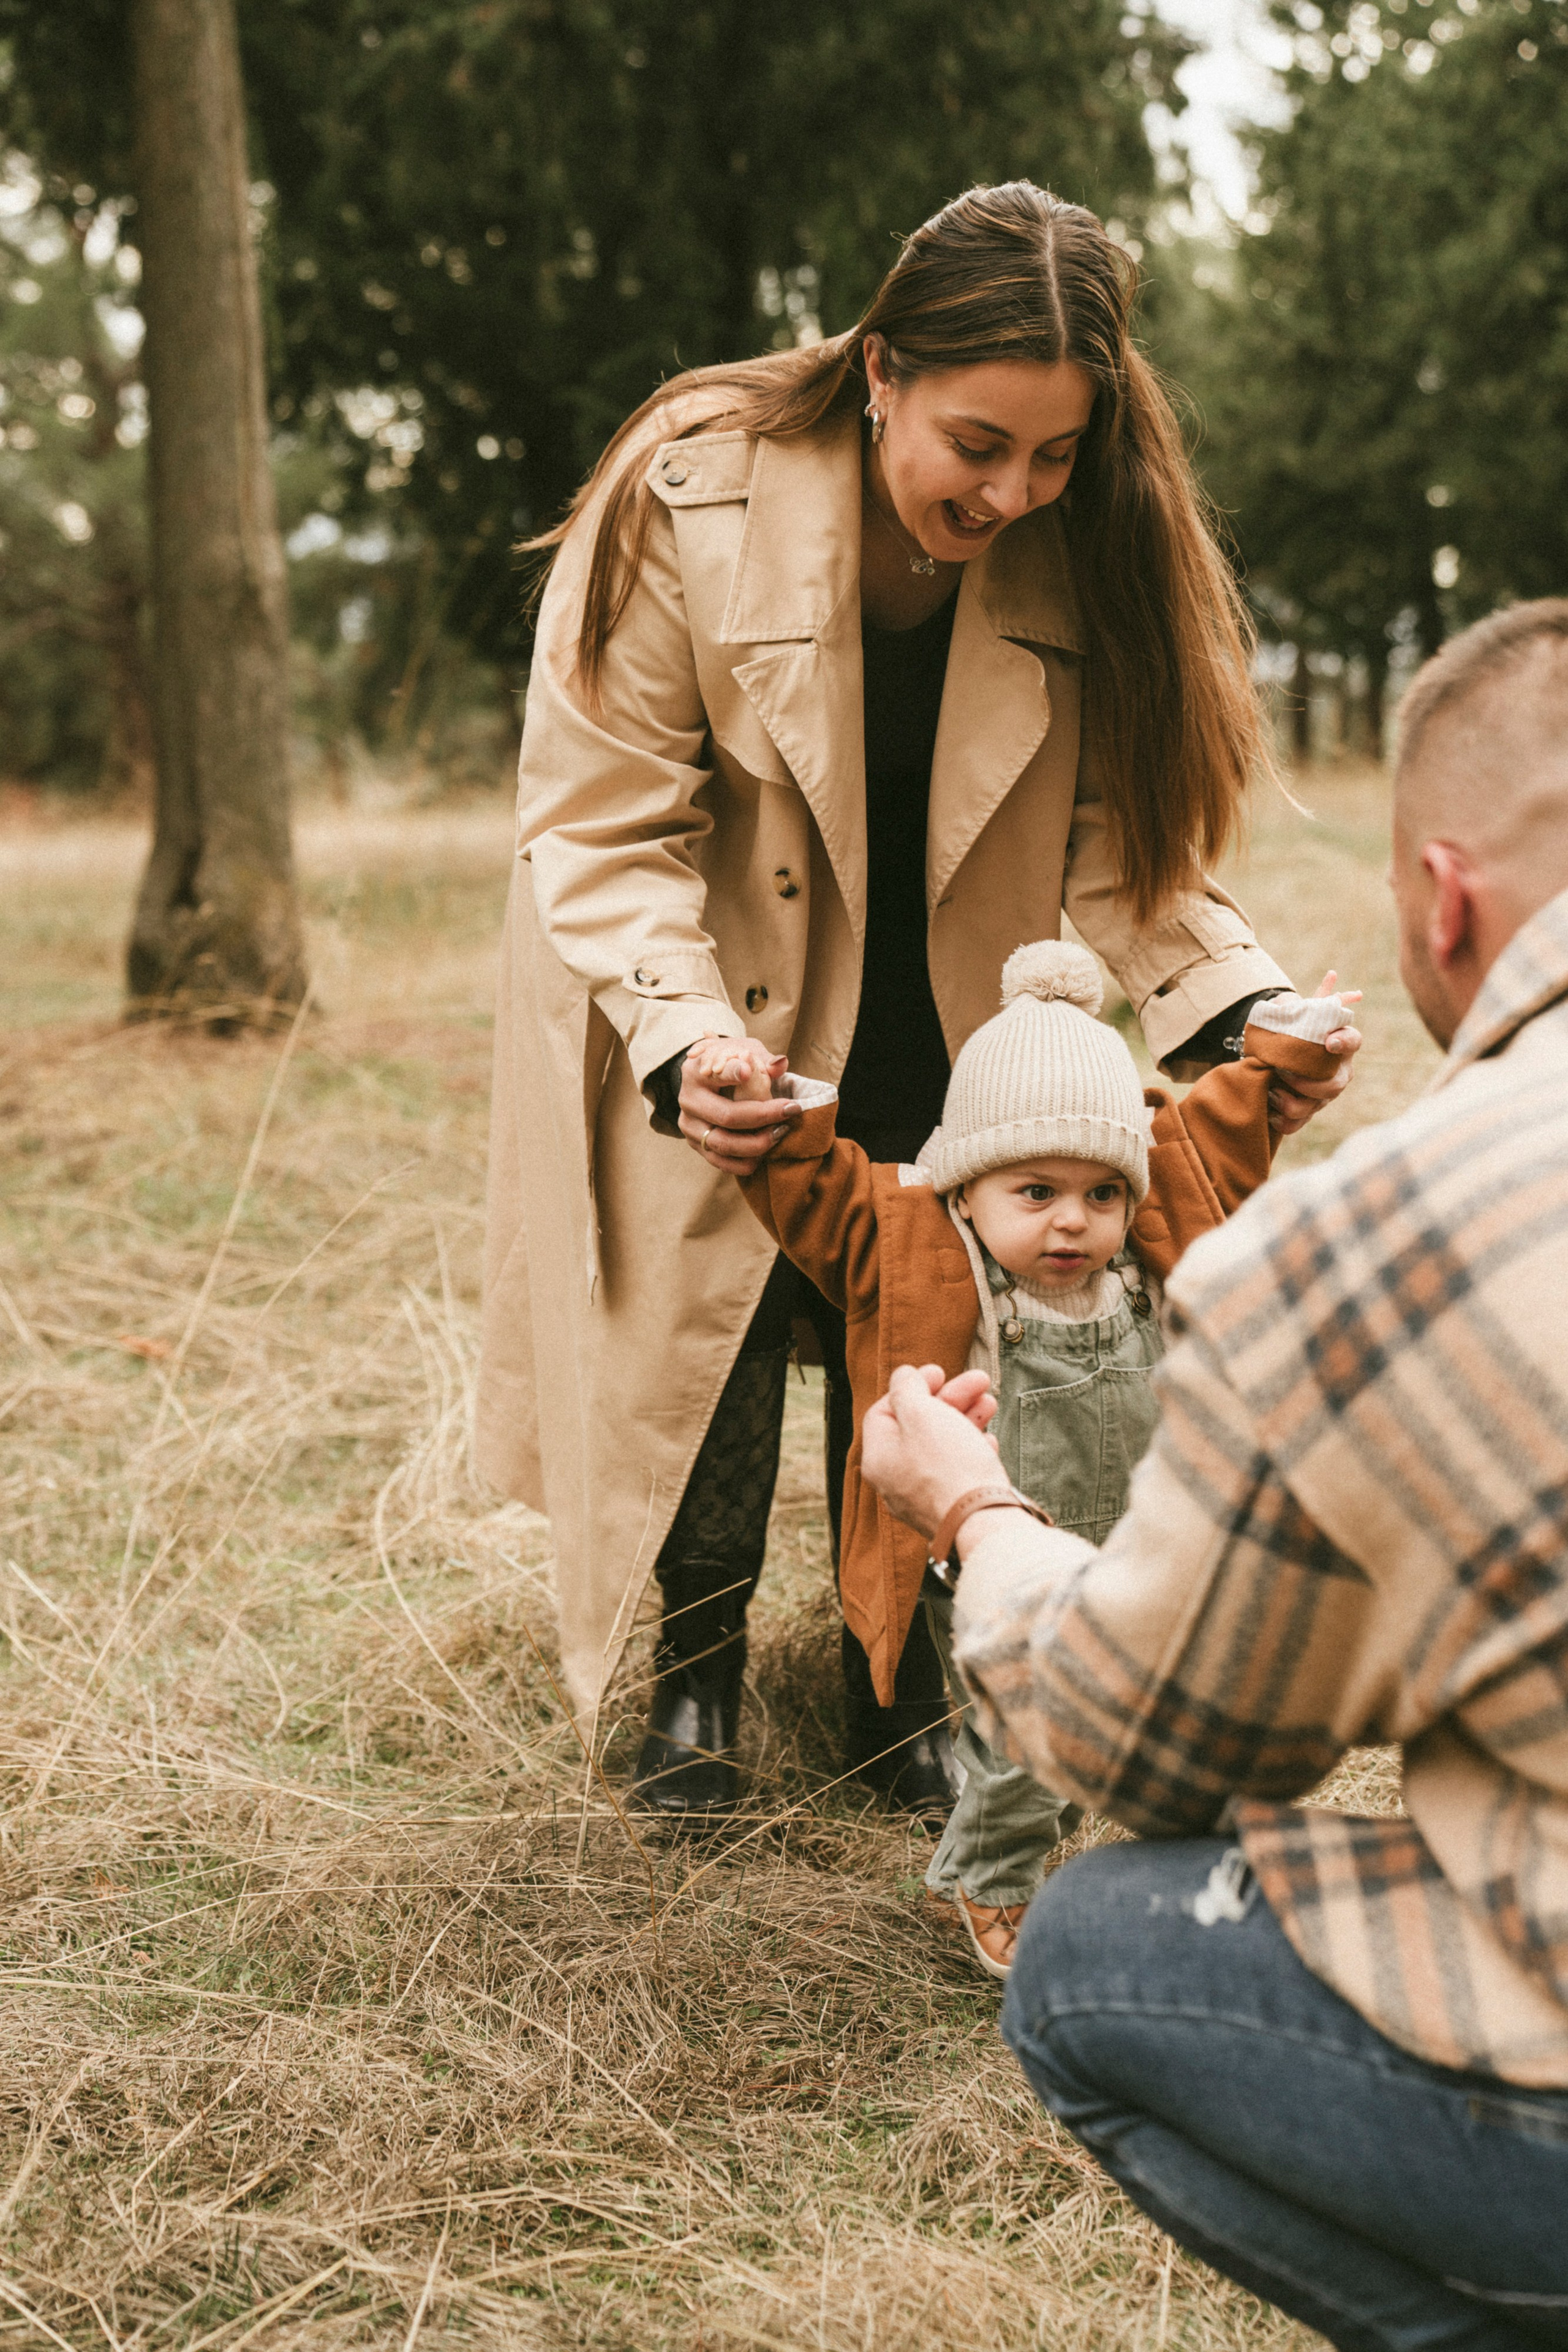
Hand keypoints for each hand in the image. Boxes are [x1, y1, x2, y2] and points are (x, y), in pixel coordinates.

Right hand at [679, 1037, 797, 1173]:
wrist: (708, 1085)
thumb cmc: (731, 1066)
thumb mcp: (743, 1052)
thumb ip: (761, 1059)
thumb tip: (780, 1064)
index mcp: (696, 1071)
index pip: (716, 1072)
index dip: (732, 1072)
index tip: (749, 1072)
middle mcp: (688, 1100)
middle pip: (726, 1116)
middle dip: (763, 1116)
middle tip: (790, 1110)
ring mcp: (690, 1126)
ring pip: (723, 1144)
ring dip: (757, 1143)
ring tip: (780, 1132)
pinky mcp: (696, 1145)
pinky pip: (721, 1164)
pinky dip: (746, 1162)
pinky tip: (765, 1153)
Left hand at [860, 1363, 1000, 1540]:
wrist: (983, 1522)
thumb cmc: (949, 1466)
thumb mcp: (921, 1413)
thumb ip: (907, 1388)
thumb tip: (903, 1376)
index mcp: (878, 1458)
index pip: (884, 1410)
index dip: (912, 1386)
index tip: (940, 1372)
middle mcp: (895, 1481)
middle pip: (917, 1427)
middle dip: (950, 1399)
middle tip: (978, 1381)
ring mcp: (923, 1498)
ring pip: (941, 1447)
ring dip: (965, 1418)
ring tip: (990, 1403)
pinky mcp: (950, 1508)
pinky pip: (957, 1472)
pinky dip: (972, 1450)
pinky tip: (989, 1441)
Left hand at [1269, 970, 1362, 1136]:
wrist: (1267, 1054)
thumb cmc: (1284, 1030)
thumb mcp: (1288, 1011)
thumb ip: (1307, 998)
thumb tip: (1331, 977)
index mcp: (1339, 1043)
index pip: (1353, 1040)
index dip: (1343, 1042)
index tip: (1327, 1041)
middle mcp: (1337, 1072)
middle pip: (1335, 1085)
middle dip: (1308, 1082)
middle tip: (1282, 1072)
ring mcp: (1323, 1096)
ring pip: (1315, 1106)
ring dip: (1289, 1101)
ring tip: (1270, 1089)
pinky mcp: (1306, 1113)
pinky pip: (1297, 1125)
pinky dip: (1281, 1120)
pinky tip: (1268, 1110)